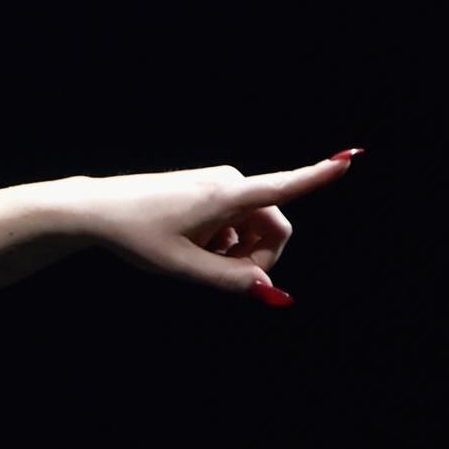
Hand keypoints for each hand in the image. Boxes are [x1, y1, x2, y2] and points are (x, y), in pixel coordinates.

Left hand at [69, 149, 359, 303]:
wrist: (96, 209)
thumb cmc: (136, 234)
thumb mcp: (184, 266)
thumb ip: (230, 281)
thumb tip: (272, 292)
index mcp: (228, 195)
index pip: (285, 186)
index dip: (320, 175)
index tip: (351, 156)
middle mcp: (229, 183)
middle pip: (274, 226)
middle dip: (260, 258)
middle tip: (228, 280)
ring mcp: (218, 185)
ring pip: (252, 227)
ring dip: (238, 252)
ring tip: (199, 262)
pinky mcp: (207, 190)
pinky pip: (233, 221)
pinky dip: (223, 241)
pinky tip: (193, 249)